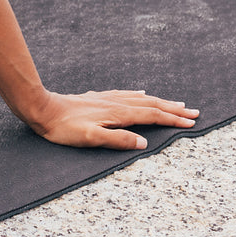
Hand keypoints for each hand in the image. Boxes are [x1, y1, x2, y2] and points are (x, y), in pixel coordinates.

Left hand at [25, 89, 198, 149]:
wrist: (42, 109)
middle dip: (173, 108)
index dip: (172, 118)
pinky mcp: (97, 98)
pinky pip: (125, 95)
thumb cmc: (64, 128)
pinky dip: (139, 95)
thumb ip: (118, 140)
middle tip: (193, 112)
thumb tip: (144, 142)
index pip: (152, 115)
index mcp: (118, 113)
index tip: (191, 122)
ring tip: (175, 103)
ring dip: (160, 101)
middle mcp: (115, 103)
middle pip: (151, 104)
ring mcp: (106, 99)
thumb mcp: (91, 138)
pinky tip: (140, 94)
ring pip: (140, 98)